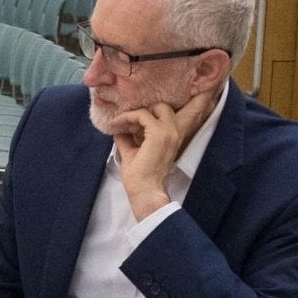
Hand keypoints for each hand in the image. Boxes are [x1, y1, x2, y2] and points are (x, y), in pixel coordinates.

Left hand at [111, 85, 220, 219]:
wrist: (145, 191)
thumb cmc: (141, 177)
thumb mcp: (132, 151)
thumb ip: (127, 138)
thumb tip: (117, 127)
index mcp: (172, 136)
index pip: (180, 113)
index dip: (163, 106)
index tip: (134, 114)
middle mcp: (175, 131)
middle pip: (164, 106)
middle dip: (146, 108)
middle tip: (127, 120)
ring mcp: (169, 131)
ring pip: (155, 107)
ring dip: (135, 113)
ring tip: (120, 122)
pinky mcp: (159, 133)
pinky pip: (141, 115)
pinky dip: (127, 118)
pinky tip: (117, 125)